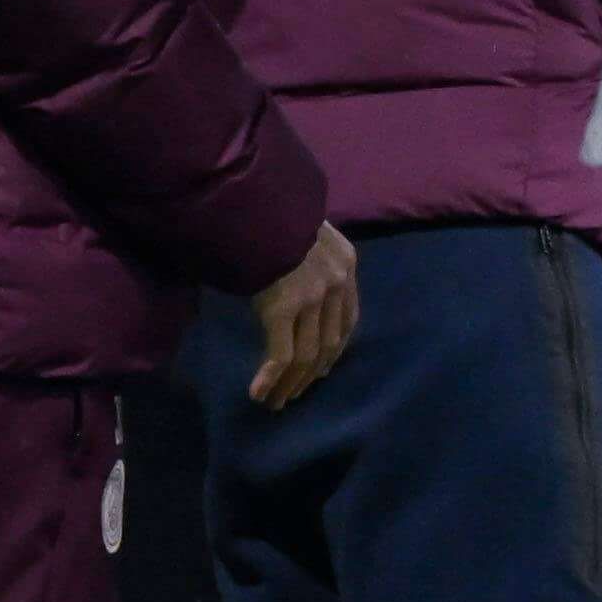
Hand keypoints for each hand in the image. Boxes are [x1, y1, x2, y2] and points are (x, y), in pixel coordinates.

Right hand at [246, 225, 361, 410]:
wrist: (253, 199)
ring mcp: (311, 297)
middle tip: (296, 394)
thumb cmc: (269, 212)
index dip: (336, 349)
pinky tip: (260, 394)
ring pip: (307, 355)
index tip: (323, 369)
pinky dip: (270, 378)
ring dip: (291, 384)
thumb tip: (290, 280)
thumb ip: (307, 257)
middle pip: (330, 342)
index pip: (347, 318)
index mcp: (346, 262)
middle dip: (313, 374)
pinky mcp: (283, 308)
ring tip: (276, 402)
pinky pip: (281, 354)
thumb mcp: (302, 230)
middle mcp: (336, 282)